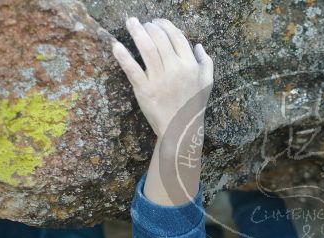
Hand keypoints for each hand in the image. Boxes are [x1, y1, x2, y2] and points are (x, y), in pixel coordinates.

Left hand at [112, 17, 212, 138]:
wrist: (181, 129)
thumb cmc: (194, 106)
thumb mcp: (207, 83)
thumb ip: (206, 62)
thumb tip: (199, 46)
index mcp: (190, 65)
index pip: (177, 37)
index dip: (165, 25)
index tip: (157, 22)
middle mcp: (175, 69)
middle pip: (160, 39)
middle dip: (150, 27)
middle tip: (143, 23)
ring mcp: (159, 79)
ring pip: (146, 49)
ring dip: (137, 32)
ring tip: (131, 22)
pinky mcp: (144, 89)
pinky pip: (132, 69)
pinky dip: (123, 56)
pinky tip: (116, 45)